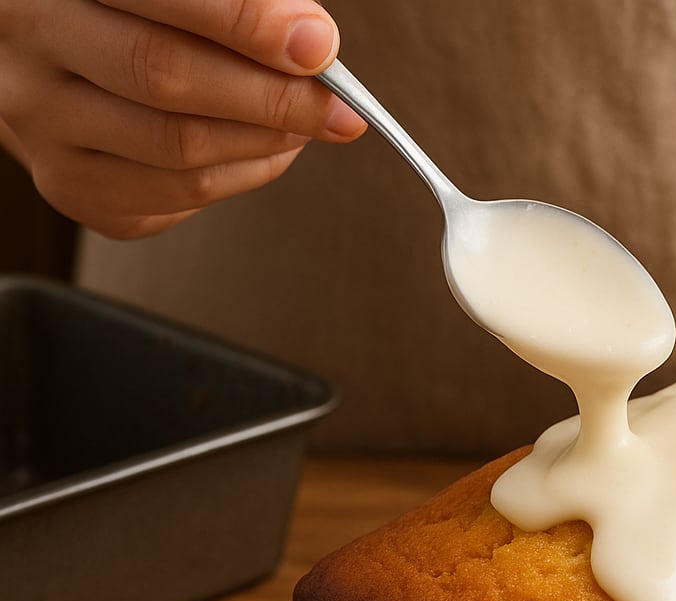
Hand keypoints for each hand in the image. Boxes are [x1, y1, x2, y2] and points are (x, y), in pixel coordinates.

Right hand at [0, 0, 365, 238]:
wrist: (55, 57)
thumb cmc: (131, 15)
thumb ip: (235, 2)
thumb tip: (311, 43)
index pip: (161, 0)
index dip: (247, 24)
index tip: (316, 44)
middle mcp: (30, 54)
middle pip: (166, 80)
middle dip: (271, 96)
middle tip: (335, 104)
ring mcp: (42, 128)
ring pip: (176, 149)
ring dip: (264, 140)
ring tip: (306, 123)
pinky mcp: (71, 186)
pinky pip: (176, 196)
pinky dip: (243, 175)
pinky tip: (267, 149)